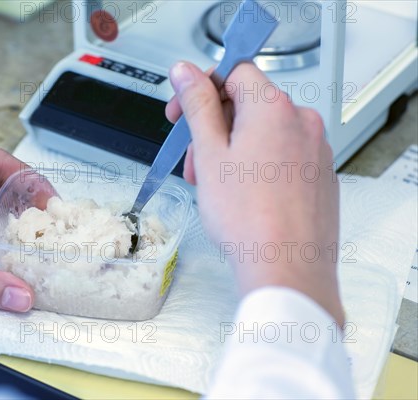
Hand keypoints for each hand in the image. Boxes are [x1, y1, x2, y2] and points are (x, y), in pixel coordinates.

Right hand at [166, 62, 343, 324]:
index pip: (235, 72)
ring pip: (263, 133)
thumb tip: (186, 73)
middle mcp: (302, 122)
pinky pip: (282, 156)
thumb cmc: (249, 219)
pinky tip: (242, 195)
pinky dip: (257, 165)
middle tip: (194, 158)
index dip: (202, 87)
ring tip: (214, 184)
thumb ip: (197, 105)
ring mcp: (315, 150)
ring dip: (232, 149)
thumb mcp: (209, 154)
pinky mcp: (319, 176)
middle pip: (248, 104)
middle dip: (214, 126)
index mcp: (274, 108)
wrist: (287, 269)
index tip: (183, 110)